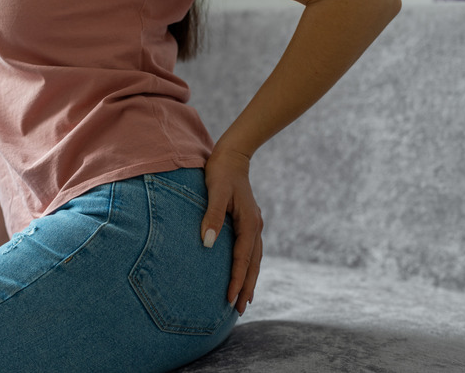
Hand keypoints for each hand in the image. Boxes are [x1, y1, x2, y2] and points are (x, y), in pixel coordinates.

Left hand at [201, 147, 263, 315]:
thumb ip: (212, 217)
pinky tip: (243, 273)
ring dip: (250, 279)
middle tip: (241, 309)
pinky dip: (248, 265)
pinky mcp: (248, 222)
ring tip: (245, 299)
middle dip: (247, 287)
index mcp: (249, 223)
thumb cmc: (221, 172)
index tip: (231, 298)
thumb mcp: (215, 192)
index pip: (243, 258)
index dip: (237, 280)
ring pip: (254, 259)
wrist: (233, 155)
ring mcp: (254, 225)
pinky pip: (251, 250)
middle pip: (253, 263)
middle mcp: (256, 227)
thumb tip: (208, 244)